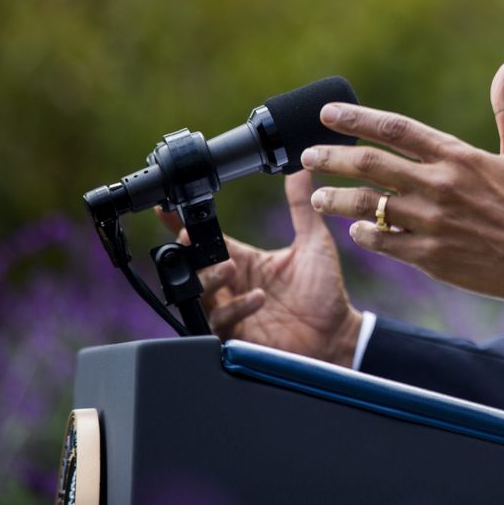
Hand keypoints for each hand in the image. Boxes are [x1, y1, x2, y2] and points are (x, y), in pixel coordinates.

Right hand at [159, 171, 361, 364]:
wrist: (337, 334)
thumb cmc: (324, 290)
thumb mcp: (313, 242)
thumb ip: (302, 207)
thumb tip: (302, 169)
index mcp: (245, 260)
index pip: (207, 239)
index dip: (182, 225)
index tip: (167, 209)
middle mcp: (232, 284)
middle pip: (193, 266)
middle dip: (190, 254)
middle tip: (198, 242)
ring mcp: (231, 310)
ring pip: (198, 294)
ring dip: (210, 279)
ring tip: (231, 268)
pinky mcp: (236, 335)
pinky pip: (218, 322)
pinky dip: (234, 309)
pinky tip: (257, 298)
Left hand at [304, 61, 503, 318]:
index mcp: (459, 156)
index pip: (396, 128)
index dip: (357, 118)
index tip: (328, 114)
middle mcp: (440, 185)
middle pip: (370, 163)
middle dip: (332, 157)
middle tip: (308, 155)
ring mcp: (432, 222)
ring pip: (366, 205)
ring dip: (336, 199)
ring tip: (318, 196)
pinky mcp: (431, 256)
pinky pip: (382, 241)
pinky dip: (363, 234)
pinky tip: (355, 229)